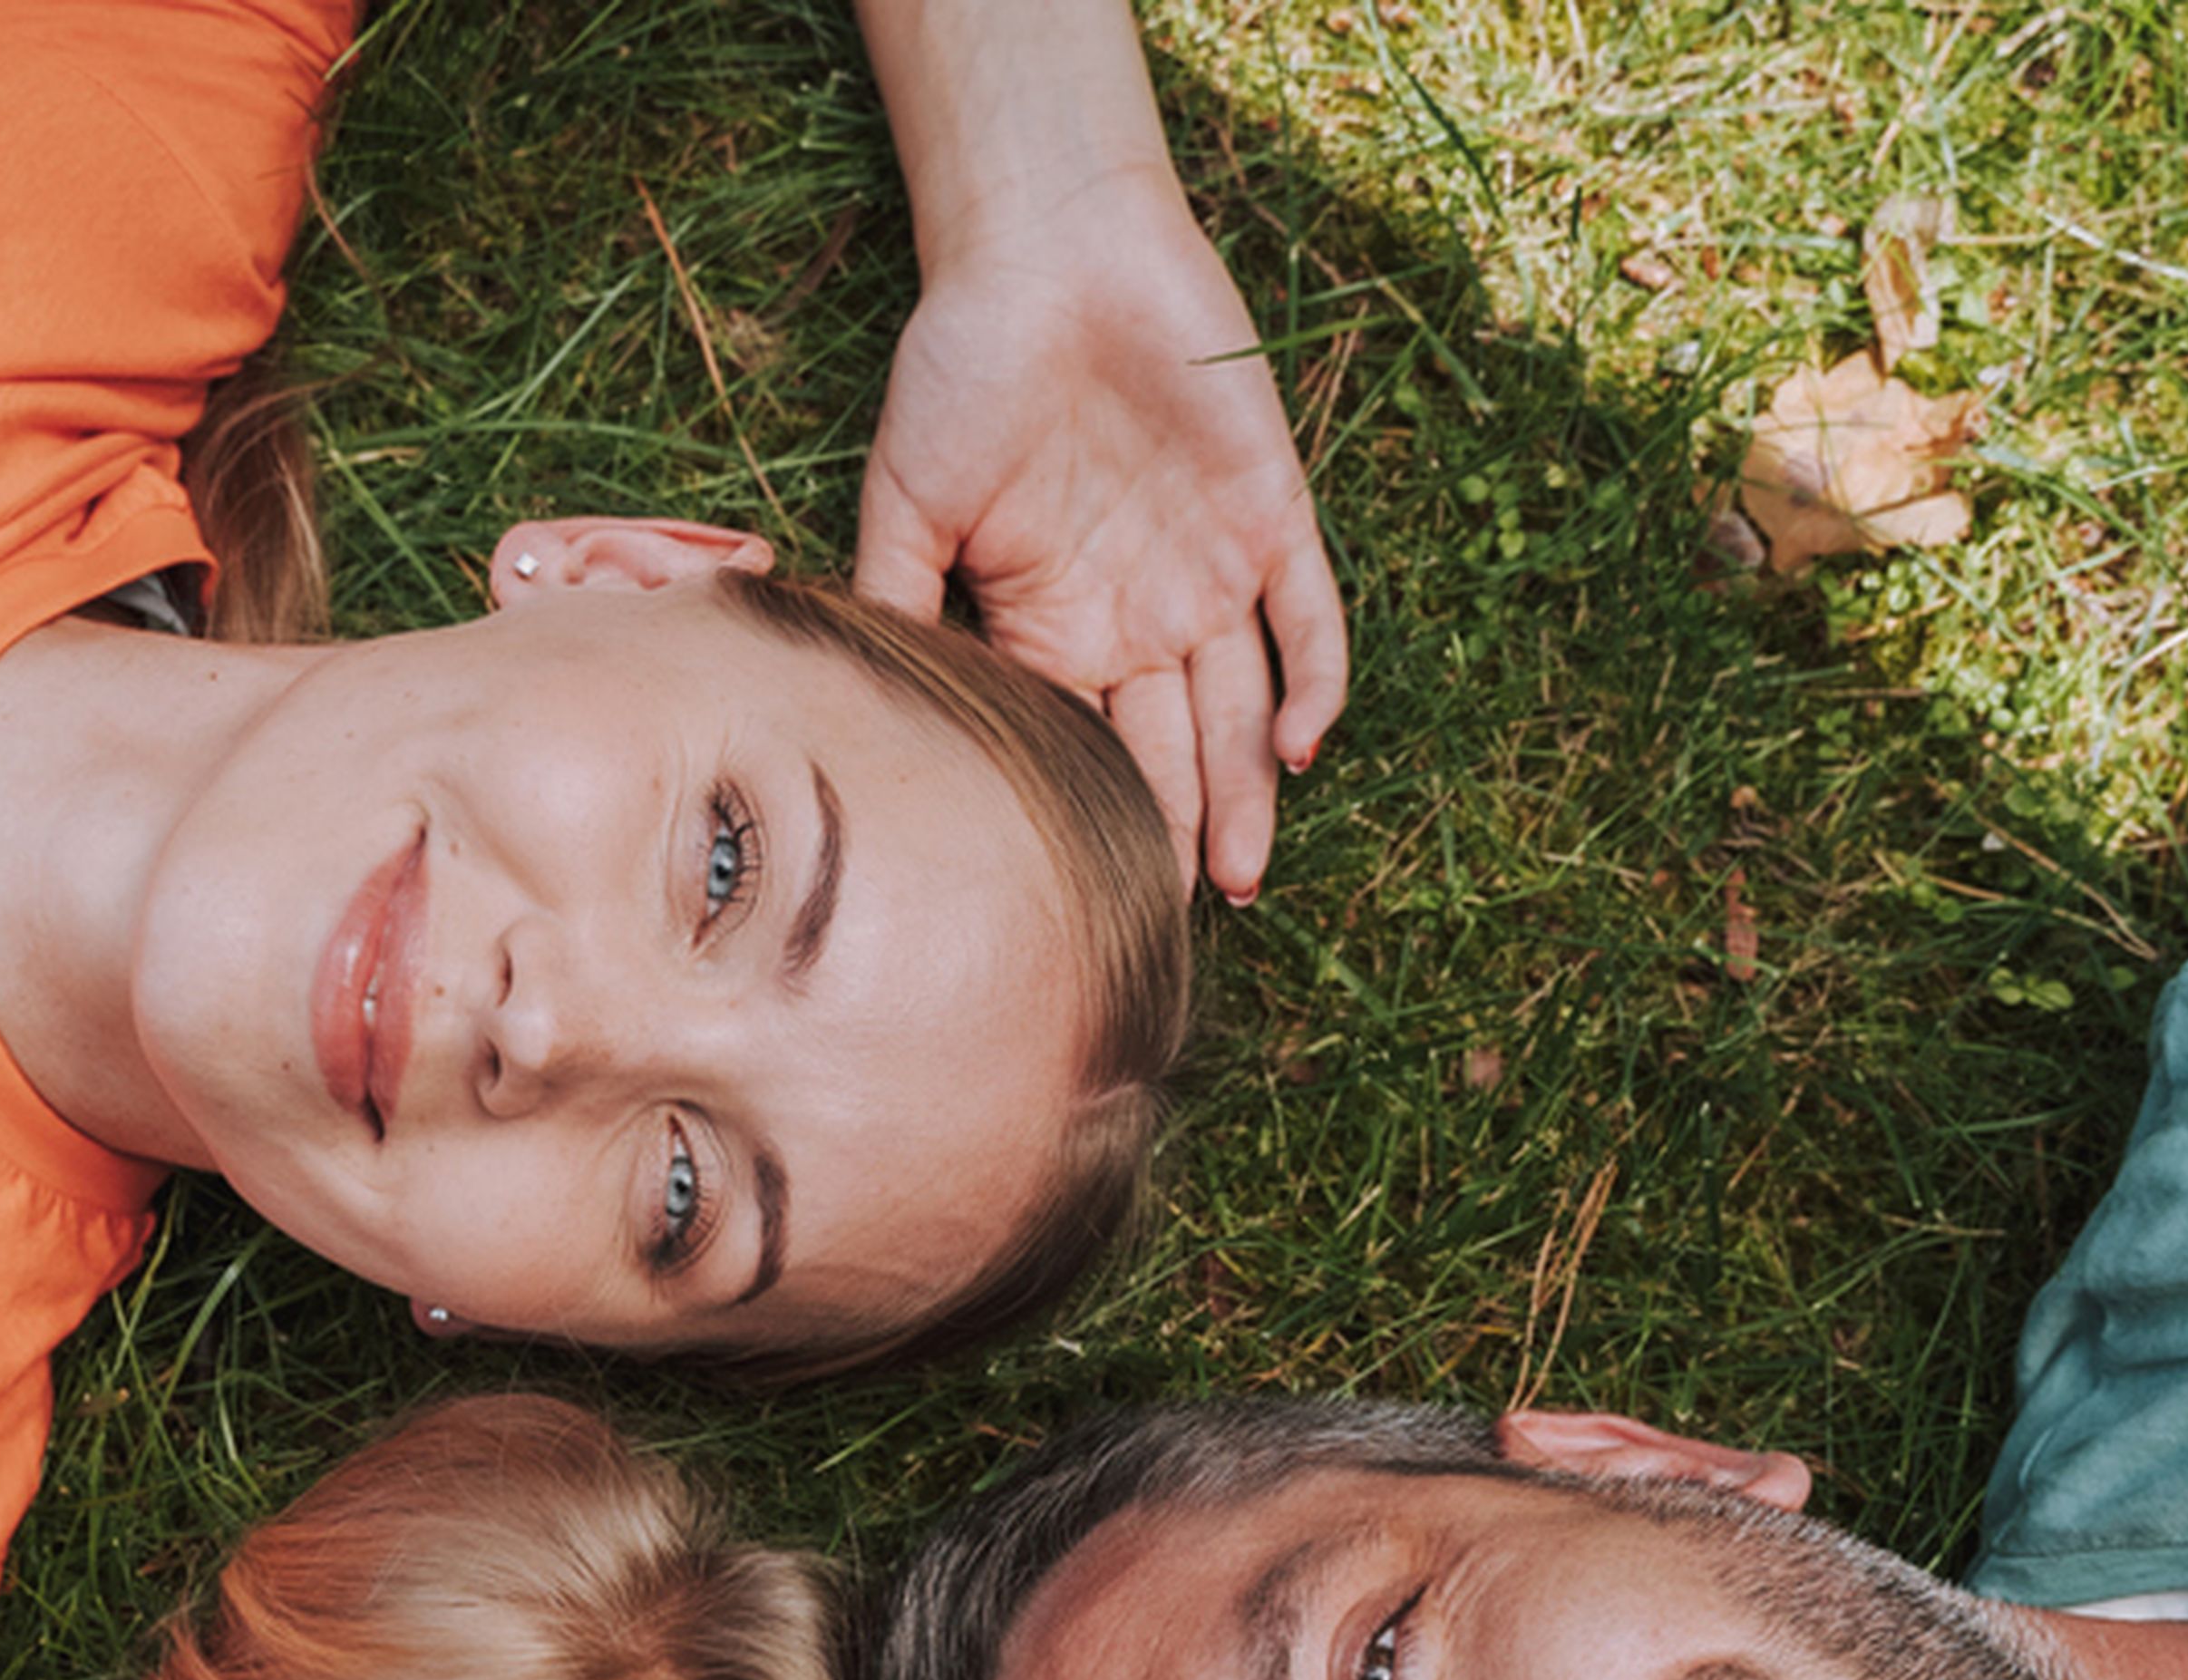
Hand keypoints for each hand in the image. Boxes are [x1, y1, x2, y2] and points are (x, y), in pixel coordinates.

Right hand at [857, 164, 1344, 901]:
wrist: (1044, 245)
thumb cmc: (960, 368)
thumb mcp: (903, 505)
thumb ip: (897, 610)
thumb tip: (873, 725)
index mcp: (1050, 629)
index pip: (1076, 753)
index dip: (1086, 830)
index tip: (1086, 917)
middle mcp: (1135, 617)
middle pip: (1169, 753)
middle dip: (1177, 838)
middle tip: (1181, 926)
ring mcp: (1207, 570)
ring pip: (1240, 708)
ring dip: (1246, 791)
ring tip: (1242, 877)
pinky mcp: (1269, 514)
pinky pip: (1308, 613)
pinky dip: (1314, 677)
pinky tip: (1303, 746)